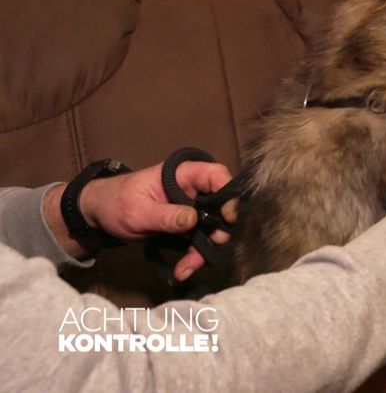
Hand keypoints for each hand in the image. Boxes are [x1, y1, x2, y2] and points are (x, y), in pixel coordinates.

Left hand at [64, 160, 236, 279]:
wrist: (98, 215)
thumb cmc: (115, 203)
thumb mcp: (137, 211)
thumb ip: (166, 215)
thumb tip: (193, 219)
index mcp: (181, 175)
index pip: (215, 174)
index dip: (227, 193)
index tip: (227, 216)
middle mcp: (191, 189)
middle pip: (219, 206)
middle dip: (217, 230)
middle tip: (211, 245)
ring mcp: (189, 208)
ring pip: (209, 228)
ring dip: (202, 251)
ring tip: (186, 268)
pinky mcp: (185, 226)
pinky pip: (197, 241)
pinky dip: (192, 257)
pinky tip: (181, 271)